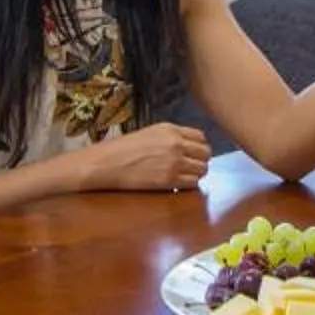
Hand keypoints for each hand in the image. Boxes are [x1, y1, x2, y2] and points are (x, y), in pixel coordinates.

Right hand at [88, 121, 212, 192]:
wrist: (107, 163)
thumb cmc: (123, 149)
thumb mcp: (150, 133)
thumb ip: (171, 137)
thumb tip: (188, 147)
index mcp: (171, 129)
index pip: (201, 137)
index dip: (199, 147)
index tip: (194, 154)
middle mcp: (176, 143)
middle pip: (206, 153)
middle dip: (201, 160)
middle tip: (191, 167)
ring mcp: (175, 162)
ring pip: (202, 169)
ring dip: (197, 173)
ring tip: (185, 176)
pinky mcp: (170, 179)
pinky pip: (193, 183)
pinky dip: (189, 184)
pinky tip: (178, 183)